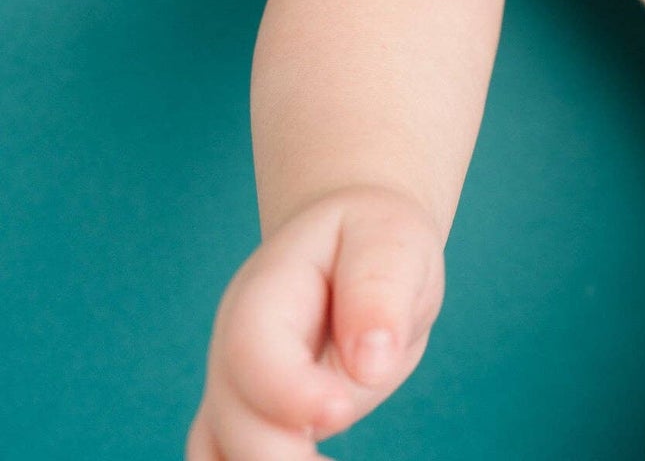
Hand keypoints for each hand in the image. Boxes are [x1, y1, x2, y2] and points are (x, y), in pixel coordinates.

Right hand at [186, 185, 444, 458]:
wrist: (352, 248)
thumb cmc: (375, 242)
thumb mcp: (393, 240)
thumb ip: (380, 289)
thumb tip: (372, 364)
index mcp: (268, 287)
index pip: (252, 348)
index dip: (288, 391)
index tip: (339, 411)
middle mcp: (233, 342)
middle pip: (233, 417)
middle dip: (281, 455)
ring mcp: (232, 385)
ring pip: (217, 449)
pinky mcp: (245, 421)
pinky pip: (225, 459)